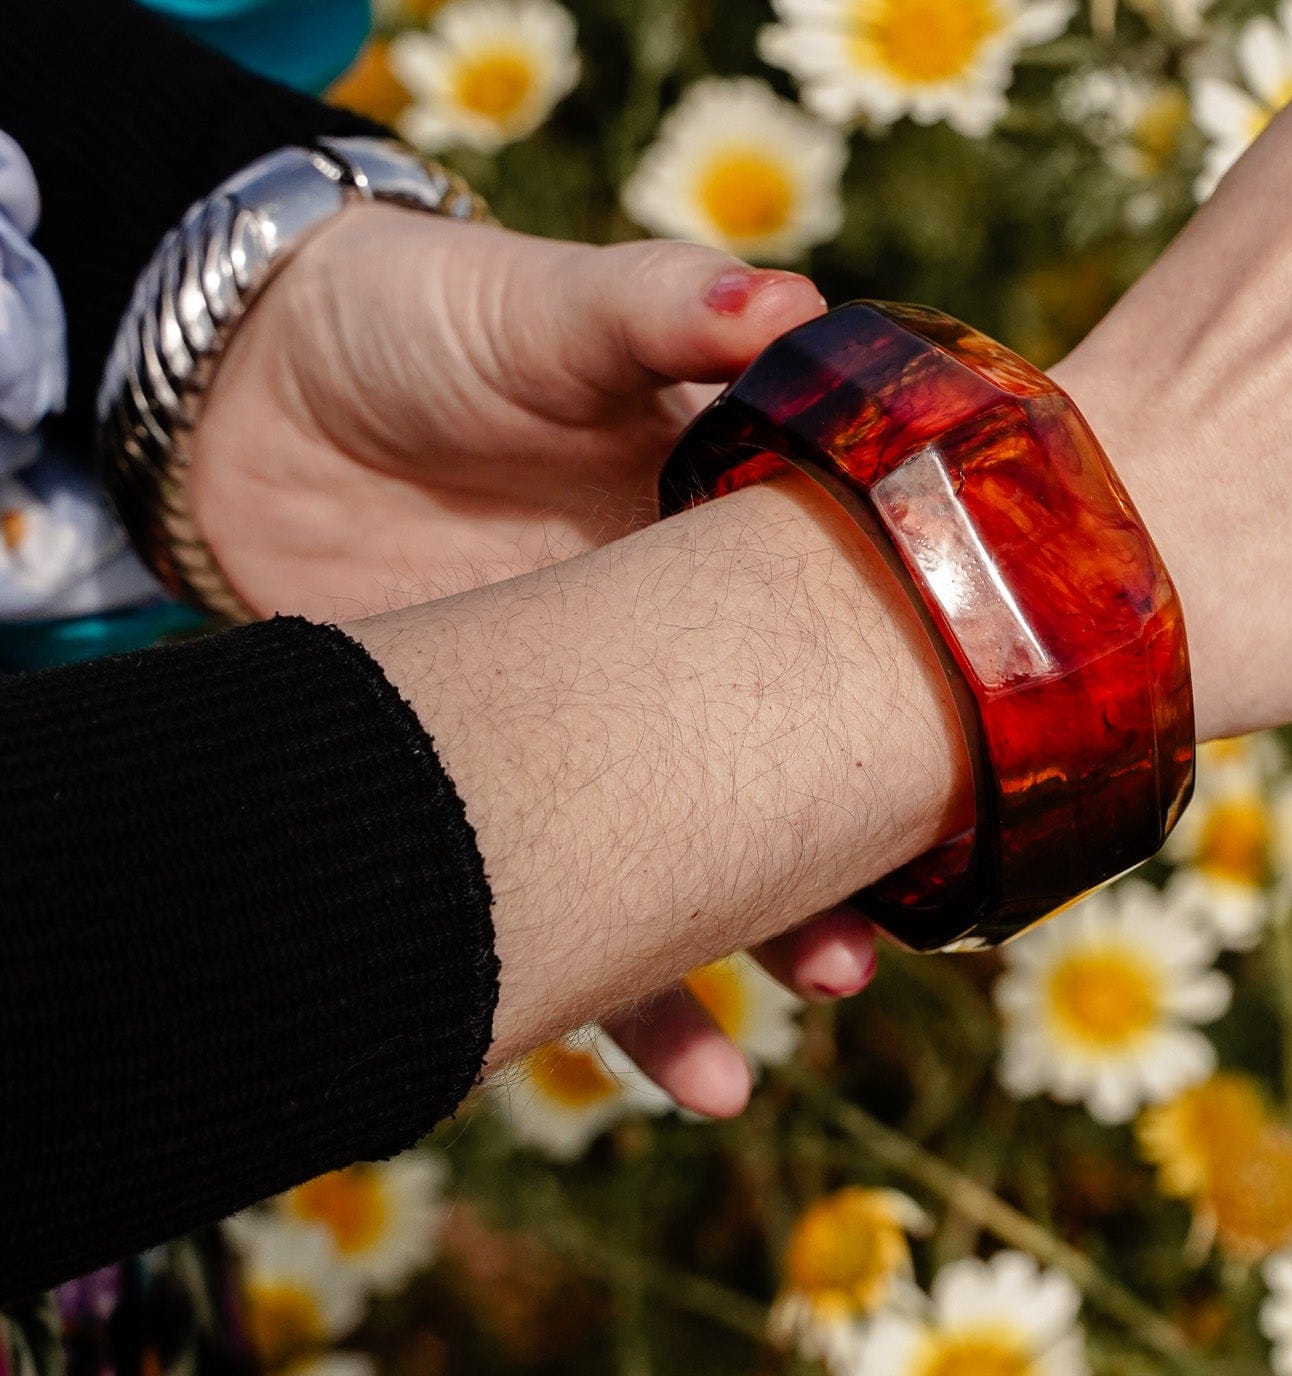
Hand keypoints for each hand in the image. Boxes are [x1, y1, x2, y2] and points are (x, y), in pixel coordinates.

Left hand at [189, 216, 880, 1112]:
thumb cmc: (431, 322)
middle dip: (843, 858)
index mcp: (732, 532)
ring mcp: (591, 723)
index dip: (911, 704)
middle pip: (792, 768)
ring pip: (695, 855)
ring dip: (748, 940)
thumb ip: (663, 312)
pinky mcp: (491, 779)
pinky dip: (616, 988)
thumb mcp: (553, 309)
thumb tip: (796, 308)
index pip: (853, 629)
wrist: (246, 389)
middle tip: (869, 943)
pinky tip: (685, 1067)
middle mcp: (681, 646)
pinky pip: (564, 896)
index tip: (962, 774)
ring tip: (795, 1005)